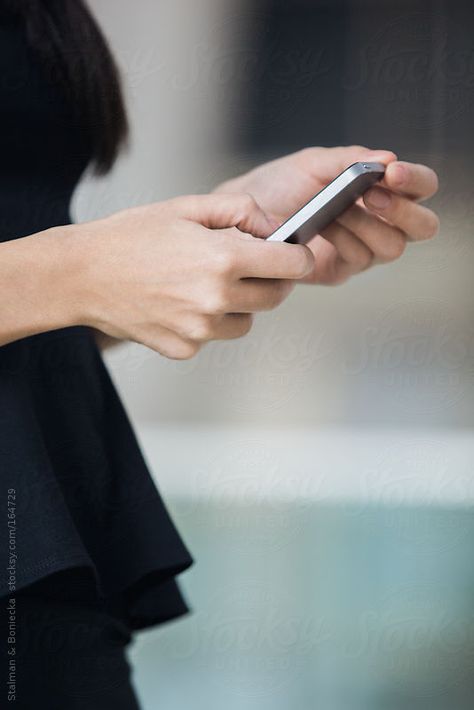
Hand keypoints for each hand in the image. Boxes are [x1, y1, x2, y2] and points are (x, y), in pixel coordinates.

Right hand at [73, 194, 313, 358]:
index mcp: (223, 258)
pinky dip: (208, 323)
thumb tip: (271, 227)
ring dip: (240, 304)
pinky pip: (214, 337)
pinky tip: (180, 303)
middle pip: (276, 296)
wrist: (81, 275)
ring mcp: (200, 329)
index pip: (292, 265)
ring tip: (206, 284)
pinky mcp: (184, 349)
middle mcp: (217, 298)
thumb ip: (239, 210)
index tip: (295, 254)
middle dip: (272, 280)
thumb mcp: (186, 207)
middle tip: (250, 266)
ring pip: (247, 320)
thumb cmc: (130, 237)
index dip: (299, 257)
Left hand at [215, 146, 439, 284]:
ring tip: (335, 210)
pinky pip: (359, 259)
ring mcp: (363, 249)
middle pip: (422, 227)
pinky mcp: (340, 271)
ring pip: (393, 247)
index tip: (393, 172)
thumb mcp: (312, 164)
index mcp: (381, 190)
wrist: (240, 217)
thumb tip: (388, 158)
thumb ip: (349, 160)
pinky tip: (323, 227)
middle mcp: (380, 222)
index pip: (421, 188)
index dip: (416, 181)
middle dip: (402, 211)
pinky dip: (344, 240)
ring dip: (367, 225)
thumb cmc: (279, 186)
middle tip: (370, 196)